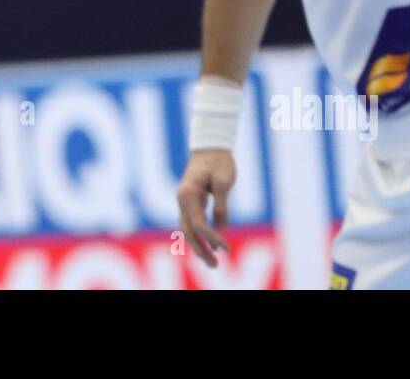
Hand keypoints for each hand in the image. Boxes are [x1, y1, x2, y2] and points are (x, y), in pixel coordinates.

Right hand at [176, 149, 234, 266]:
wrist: (210, 144)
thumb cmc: (219, 160)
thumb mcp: (224, 181)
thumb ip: (222, 206)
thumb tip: (221, 229)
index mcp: (188, 194)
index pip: (199, 224)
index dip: (212, 238)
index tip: (227, 248)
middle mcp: (182, 199)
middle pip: (188, 231)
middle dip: (200, 250)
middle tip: (215, 266)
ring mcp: (184, 200)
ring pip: (188, 229)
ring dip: (199, 246)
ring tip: (212, 262)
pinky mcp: (190, 200)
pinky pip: (192, 222)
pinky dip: (200, 236)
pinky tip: (211, 245)